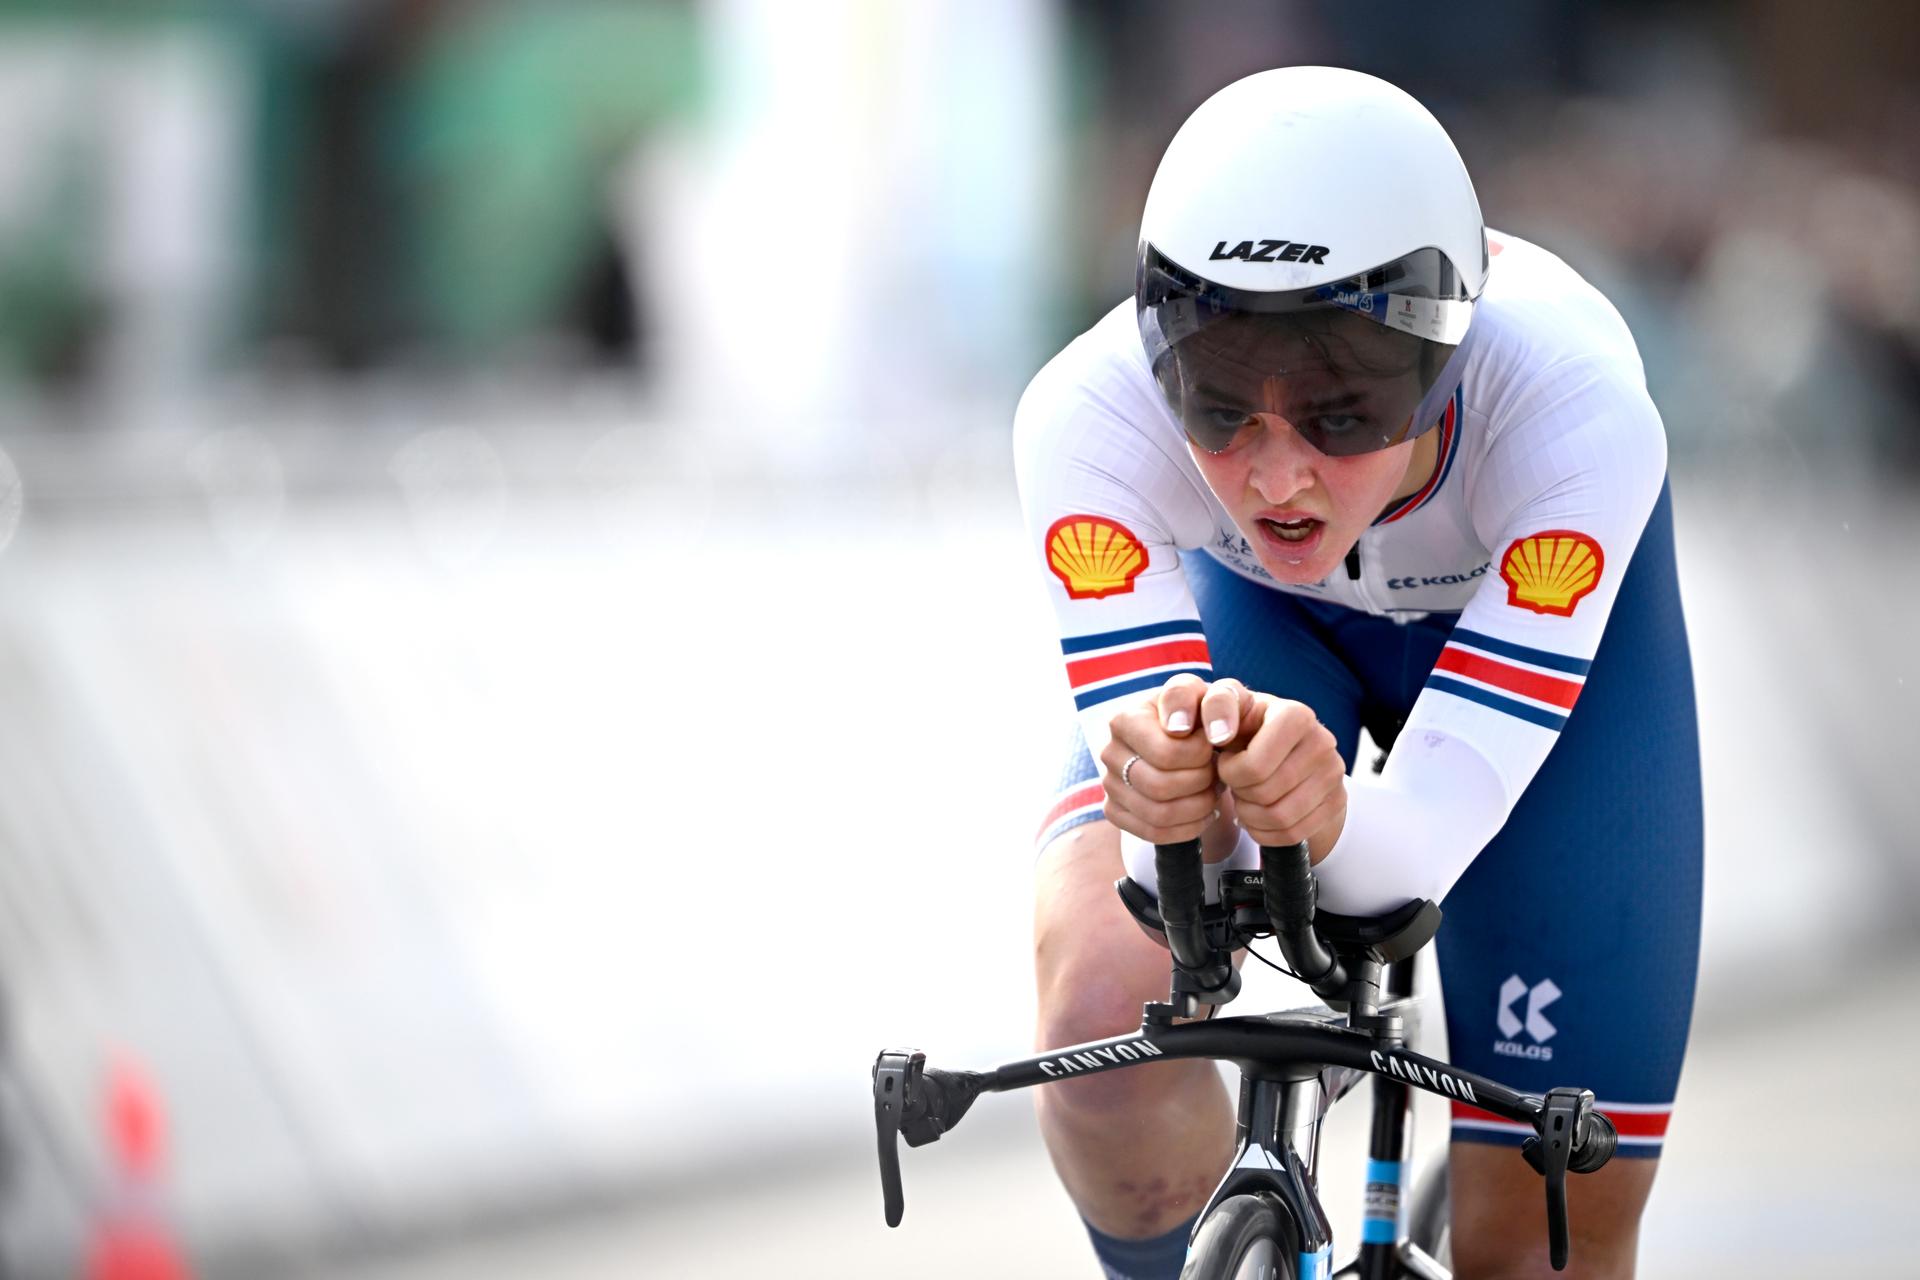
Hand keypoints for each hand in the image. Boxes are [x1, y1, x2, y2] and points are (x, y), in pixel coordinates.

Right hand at [1099, 673, 1232, 843]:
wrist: (1191, 736)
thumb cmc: (1201, 715)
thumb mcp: (1211, 695)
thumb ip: (1207, 700)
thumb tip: (1179, 728)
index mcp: (1125, 719)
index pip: (1166, 754)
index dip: (1200, 755)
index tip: (1212, 743)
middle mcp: (1110, 752)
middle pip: (1160, 787)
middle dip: (1200, 783)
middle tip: (1215, 771)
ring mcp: (1109, 784)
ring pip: (1158, 814)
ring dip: (1198, 807)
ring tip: (1212, 791)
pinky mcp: (1116, 810)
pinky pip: (1153, 833)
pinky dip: (1187, 828)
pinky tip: (1203, 811)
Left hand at [1214, 693, 1345, 850]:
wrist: (1282, 746)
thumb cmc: (1249, 726)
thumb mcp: (1231, 706)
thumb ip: (1216, 704)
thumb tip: (1218, 734)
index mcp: (1296, 716)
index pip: (1255, 766)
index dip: (1231, 772)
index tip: (1227, 762)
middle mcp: (1322, 742)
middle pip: (1266, 794)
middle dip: (1240, 794)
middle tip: (1236, 783)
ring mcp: (1333, 774)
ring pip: (1280, 818)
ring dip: (1251, 815)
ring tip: (1246, 798)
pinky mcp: (1336, 801)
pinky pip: (1293, 833)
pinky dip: (1266, 832)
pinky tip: (1258, 815)